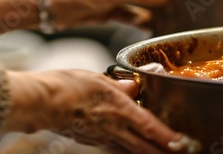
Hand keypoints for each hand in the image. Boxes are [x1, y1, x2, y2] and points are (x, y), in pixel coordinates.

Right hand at [12, 68, 197, 152]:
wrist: (38, 102)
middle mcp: (112, 127)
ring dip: (146, 152)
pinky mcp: (89, 140)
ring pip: (130, 150)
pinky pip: (114, 147)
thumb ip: (119, 84)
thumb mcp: (96, 77)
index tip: (184, 144)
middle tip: (180, 153)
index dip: (169, 138)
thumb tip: (135, 85)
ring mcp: (100, 137)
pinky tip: (129, 148)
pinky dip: (126, 149)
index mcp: (118, 108)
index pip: (150, 127)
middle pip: (145, 147)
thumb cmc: (64, 85)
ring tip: (158, 152)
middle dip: (163, 152)